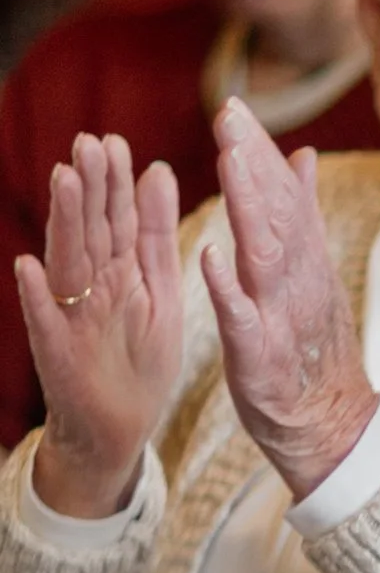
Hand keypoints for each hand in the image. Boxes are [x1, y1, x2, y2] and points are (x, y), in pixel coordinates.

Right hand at [15, 133, 185, 517]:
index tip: (115, 141)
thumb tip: (157, 170)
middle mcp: (89, 286)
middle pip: (90, 230)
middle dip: (90, 188)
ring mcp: (70, 317)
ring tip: (64, 181)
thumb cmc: (139, 359)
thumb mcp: (158, 290)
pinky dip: (36, 298)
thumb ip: (157, 235)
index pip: (117, 218)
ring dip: (65, 222)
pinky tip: (28, 268)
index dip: (116, 182)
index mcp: (118, 270)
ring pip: (68, 263)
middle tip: (89, 143)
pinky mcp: (57, 353)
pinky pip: (44, 323)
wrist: (121, 430)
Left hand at [198, 98, 378, 499]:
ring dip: (249, 207)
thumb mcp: (312, 273)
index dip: (259, 151)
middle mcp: (297, 281)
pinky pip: (244, 318)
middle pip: (277, 212)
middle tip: (228, 115)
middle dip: (253, 163)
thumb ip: (304, 214)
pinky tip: (213, 256)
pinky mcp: (261, 356)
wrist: (329, 424)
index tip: (234, 107)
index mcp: (304, 261)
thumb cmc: (311, 348)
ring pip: (266, 253)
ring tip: (230, 163)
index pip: (284, 195)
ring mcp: (281, 316)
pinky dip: (230, 287)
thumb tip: (302, 155)